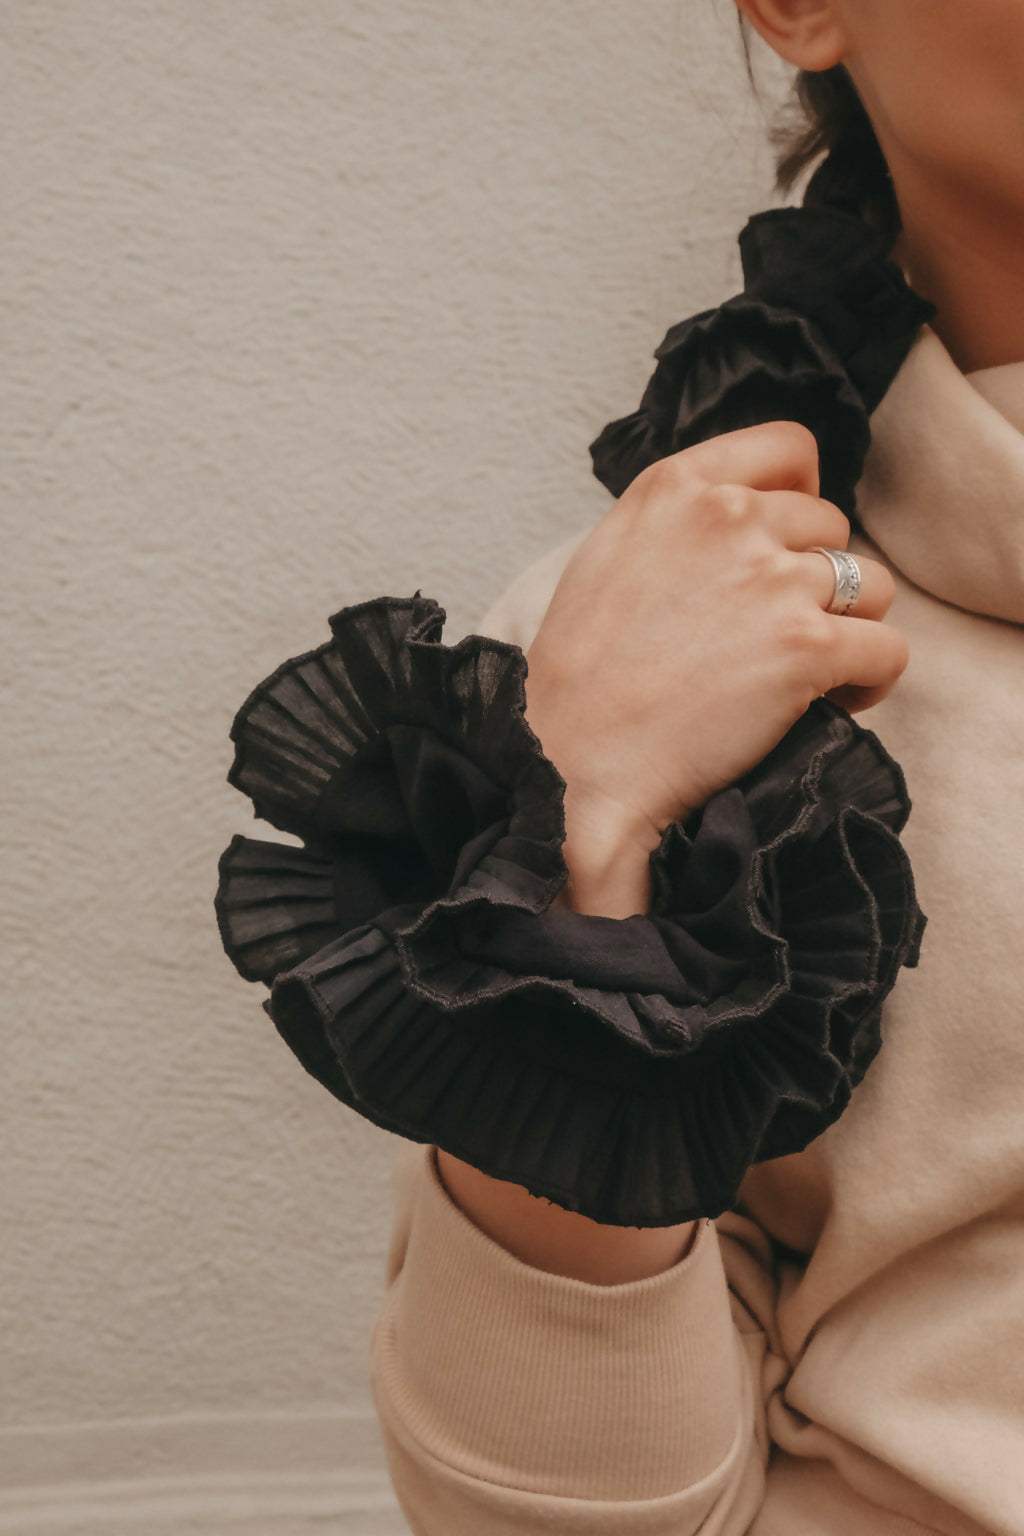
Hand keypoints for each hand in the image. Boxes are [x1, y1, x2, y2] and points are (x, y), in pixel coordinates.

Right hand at [524, 421, 905, 866]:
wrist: (572, 763)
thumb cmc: (578, 681)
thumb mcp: (606, 559)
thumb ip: (674, 524)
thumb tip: (735, 522)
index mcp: (675, 486)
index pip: (790, 447)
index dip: (802, 496)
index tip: (786, 542)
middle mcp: (729, 517)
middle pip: (831, 527)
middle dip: (816, 580)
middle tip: (777, 636)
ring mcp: (773, 579)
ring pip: (871, 585)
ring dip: (850, 627)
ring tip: (811, 673)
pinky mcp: (807, 646)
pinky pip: (887, 649)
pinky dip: (871, 679)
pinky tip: (833, 702)